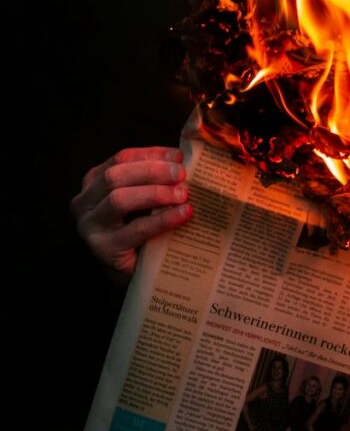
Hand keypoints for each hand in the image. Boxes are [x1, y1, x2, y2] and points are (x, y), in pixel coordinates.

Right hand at [71, 147, 191, 278]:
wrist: (136, 276)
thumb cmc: (143, 230)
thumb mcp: (144, 199)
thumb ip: (154, 179)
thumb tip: (184, 159)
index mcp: (93, 183)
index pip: (121, 159)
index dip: (150, 154)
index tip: (177, 156)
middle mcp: (84, 203)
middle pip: (116, 176)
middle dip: (152, 171)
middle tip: (182, 174)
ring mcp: (90, 227)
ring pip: (119, 199)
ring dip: (155, 193)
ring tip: (183, 195)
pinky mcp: (103, 250)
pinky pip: (135, 229)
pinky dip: (162, 219)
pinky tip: (183, 214)